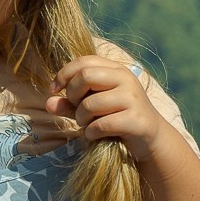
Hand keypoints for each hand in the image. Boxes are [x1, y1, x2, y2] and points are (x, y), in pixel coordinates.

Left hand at [47, 55, 171, 161]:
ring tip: (87, 124)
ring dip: (81, 119)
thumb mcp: (93, 108)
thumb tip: (48, 103)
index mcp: (116, 70)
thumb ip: (70, 104)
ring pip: (90, 104)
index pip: (84, 61)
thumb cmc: (118, 118)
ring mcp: (133, 98)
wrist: (151, 138)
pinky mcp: (136, 119)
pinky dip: (91, 133)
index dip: (64, 74)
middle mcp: (126, 79)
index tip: (54, 90)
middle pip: (85, 76)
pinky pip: (101, 125)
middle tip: (77, 109)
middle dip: (73, 95)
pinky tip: (96, 135)